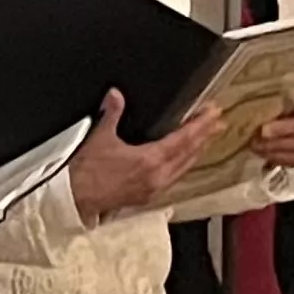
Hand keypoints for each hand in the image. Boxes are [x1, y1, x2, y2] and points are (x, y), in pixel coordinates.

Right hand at [64, 91, 221, 219]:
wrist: (75, 198)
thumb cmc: (86, 172)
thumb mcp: (100, 137)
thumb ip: (111, 113)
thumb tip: (116, 95)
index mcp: (149, 160)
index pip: (183, 140)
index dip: (200, 125)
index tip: (213, 114)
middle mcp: (157, 176)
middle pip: (189, 154)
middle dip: (205, 137)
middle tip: (218, 123)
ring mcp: (154, 188)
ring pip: (184, 168)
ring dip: (197, 152)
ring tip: (206, 140)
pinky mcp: (148, 196)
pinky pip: (174, 178)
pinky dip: (184, 165)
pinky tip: (184, 161)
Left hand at [246, 85, 293, 172]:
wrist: (263, 125)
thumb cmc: (266, 103)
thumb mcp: (267, 92)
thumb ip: (270, 90)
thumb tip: (260, 89)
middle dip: (284, 129)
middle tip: (262, 131)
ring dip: (278, 145)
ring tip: (256, 144)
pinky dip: (279, 156)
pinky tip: (263, 153)